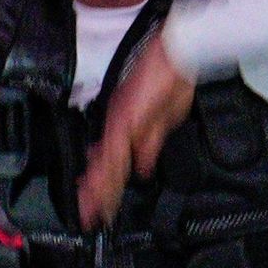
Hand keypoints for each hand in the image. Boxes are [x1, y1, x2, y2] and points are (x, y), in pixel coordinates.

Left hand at [78, 32, 198, 228]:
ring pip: (106, 164)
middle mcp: (119, 126)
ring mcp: (121, 124)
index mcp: (127, 125)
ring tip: (92, 212)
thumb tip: (141, 168)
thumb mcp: (166, 116)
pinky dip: (108, 172)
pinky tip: (103, 188)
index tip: (98, 201)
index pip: (112, 160)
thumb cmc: (173, 75)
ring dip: (100, 189)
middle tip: (90, 216)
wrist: (177, 51)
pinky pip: (114, 152)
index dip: (105, 182)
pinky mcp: (125, 120)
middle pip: (106, 167)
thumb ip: (151, 143)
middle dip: (98, 193)